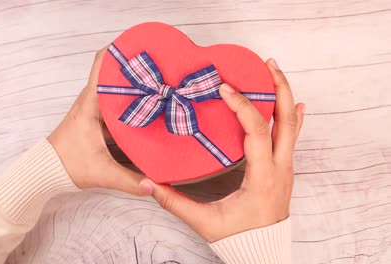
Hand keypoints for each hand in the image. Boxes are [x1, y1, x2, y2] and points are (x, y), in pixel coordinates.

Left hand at [48, 47, 145, 195]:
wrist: (45, 170)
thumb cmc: (67, 164)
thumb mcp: (101, 172)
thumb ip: (130, 181)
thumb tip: (156, 186)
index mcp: (90, 103)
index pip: (101, 64)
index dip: (119, 50)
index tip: (140, 47)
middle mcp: (92, 99)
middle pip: (113, 73)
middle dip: (135, 67)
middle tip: (160, 67)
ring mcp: (93, 107)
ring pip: (115, 88)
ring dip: (133, 84)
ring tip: (159, 83)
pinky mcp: (96, 118)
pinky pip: (115, 102)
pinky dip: (129, 100)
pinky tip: (147, 106)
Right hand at [138, 59, 304, 241]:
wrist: (264, 252)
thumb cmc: (238, 237)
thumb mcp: (205, 221)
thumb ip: (174, 202)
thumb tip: (148, 183)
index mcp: (261, 176)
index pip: (255, 131)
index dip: (241, 106)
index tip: (225, 88)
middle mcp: (279, 168)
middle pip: (285, 120)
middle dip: (277, 88)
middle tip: (267, 65)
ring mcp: (286, 168)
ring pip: (291, 127)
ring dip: (284, 98)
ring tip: (275, 74)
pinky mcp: (284, 170)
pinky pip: (292, 138)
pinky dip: (293, 119)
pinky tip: (295, 106)